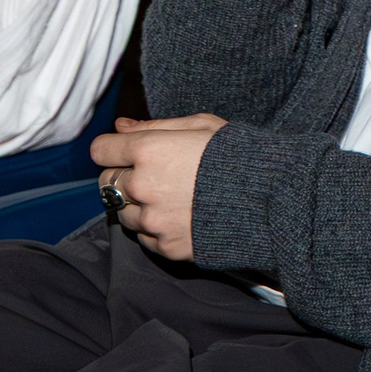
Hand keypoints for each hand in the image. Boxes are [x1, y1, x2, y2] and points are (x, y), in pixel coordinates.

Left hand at [90, 113, 227, 260]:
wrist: (269, 199)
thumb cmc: (236, 155)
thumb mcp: (199, 125)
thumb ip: (155, 126)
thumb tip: (121, 126)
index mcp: (148, 150)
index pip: (101, 150)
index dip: (113, 149)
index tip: (125, 151)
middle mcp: (143, 187)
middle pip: (106, 183)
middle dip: (122, 176)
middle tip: (151, 175)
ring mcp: (153, 220)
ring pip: (122, 213)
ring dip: (137, 205)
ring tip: (168, 198)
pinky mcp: (166, 246)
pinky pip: (144, 238)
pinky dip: (154, 228)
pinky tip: (179, 216)